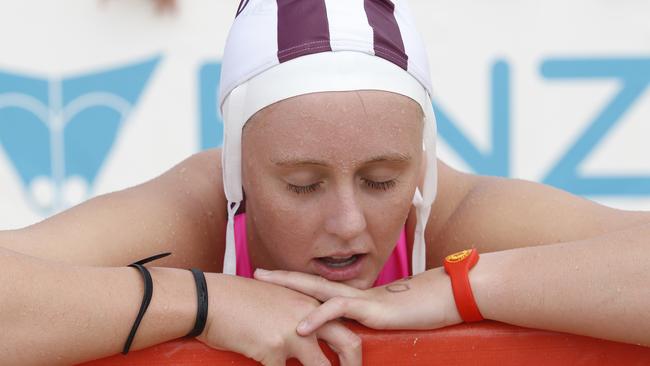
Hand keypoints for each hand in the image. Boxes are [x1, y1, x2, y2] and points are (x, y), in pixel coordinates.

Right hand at [196, 273, 360, 365]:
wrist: (210, 299)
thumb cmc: (237, 300)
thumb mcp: (274, 299)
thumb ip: (294, 314)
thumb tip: (304, 334)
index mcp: (308, 303)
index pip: (342, 324)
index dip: (352, 347)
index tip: (351, 362)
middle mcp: (306, 317)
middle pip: (348, 343)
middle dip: (354, 365)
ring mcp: (291, 333)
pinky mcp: (273, 349)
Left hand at [254, 267, 462, 335]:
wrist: (447, 298)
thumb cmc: (422, 310)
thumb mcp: (388, 322)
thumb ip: (369, 326)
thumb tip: (356, 336)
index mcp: (355, 297)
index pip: (320, 289)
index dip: (297, 285)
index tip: (275, 282)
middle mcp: (353, 294)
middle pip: (310, 281)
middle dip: (283, 277)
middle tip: (257, 271)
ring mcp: (361, 298)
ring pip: (317, 288)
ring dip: (289, 284)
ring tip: (265, 280)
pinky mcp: (371, 308)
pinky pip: (340, 311)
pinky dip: (318, 317)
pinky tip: (301, 327)